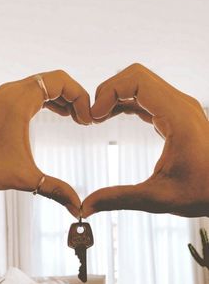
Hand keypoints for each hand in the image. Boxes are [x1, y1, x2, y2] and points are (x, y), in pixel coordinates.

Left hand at [0, 70, 91, 216]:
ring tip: (76, 118)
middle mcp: (13, 91)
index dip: (81, 97)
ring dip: (62, 99)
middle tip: (85, 120)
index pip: (61, 81)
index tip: (88, 120)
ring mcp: (5, 96)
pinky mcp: (0, 104)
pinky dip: (48, 101)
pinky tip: (57, 116)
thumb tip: (77, 207)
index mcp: (21, 99)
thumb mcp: (24, 177)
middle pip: (54, 81)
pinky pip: (31, 93)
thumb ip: (55, 190)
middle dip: (75, 97)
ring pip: (42, 86)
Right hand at [82, 63, 208, 217]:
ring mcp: (179, 107)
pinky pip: (146, 97)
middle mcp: (180, 105)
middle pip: (137, 76)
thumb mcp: (158, 199)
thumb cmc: (201, 193)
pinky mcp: (176, 115)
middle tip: (92, 118)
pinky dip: (126, 102)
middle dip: (109, 91)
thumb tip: (85, 207)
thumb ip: (119, 199)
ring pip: (141, 84)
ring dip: (116, 96)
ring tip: (97, 119)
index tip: (93, 118)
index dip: (109, 92)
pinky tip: (112, 117)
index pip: (137, 81)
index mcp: (178, 117)